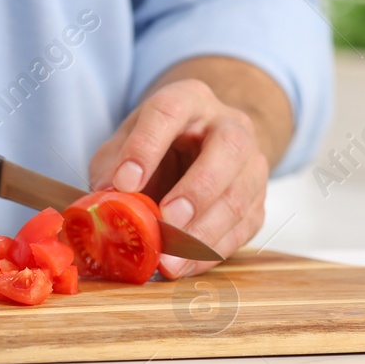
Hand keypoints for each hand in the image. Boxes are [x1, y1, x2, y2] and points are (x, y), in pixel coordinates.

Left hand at [88, 78, 268, 277]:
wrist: (201, 146)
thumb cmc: (156, 145)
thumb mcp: (124, 142)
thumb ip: (112, 166)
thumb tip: (106, 201)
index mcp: (189, 99)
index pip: (170, 111)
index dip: (146, 147)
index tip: (124, 183)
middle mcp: (229, 124)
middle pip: (229, 149)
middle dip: (198, 189)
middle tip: (168, 220)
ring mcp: (251, 162)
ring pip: (241, 194)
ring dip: (205, 231)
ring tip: (170, 259)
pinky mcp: (258, 199)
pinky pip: (244, 227)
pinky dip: (212, 251)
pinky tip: (184, 265)